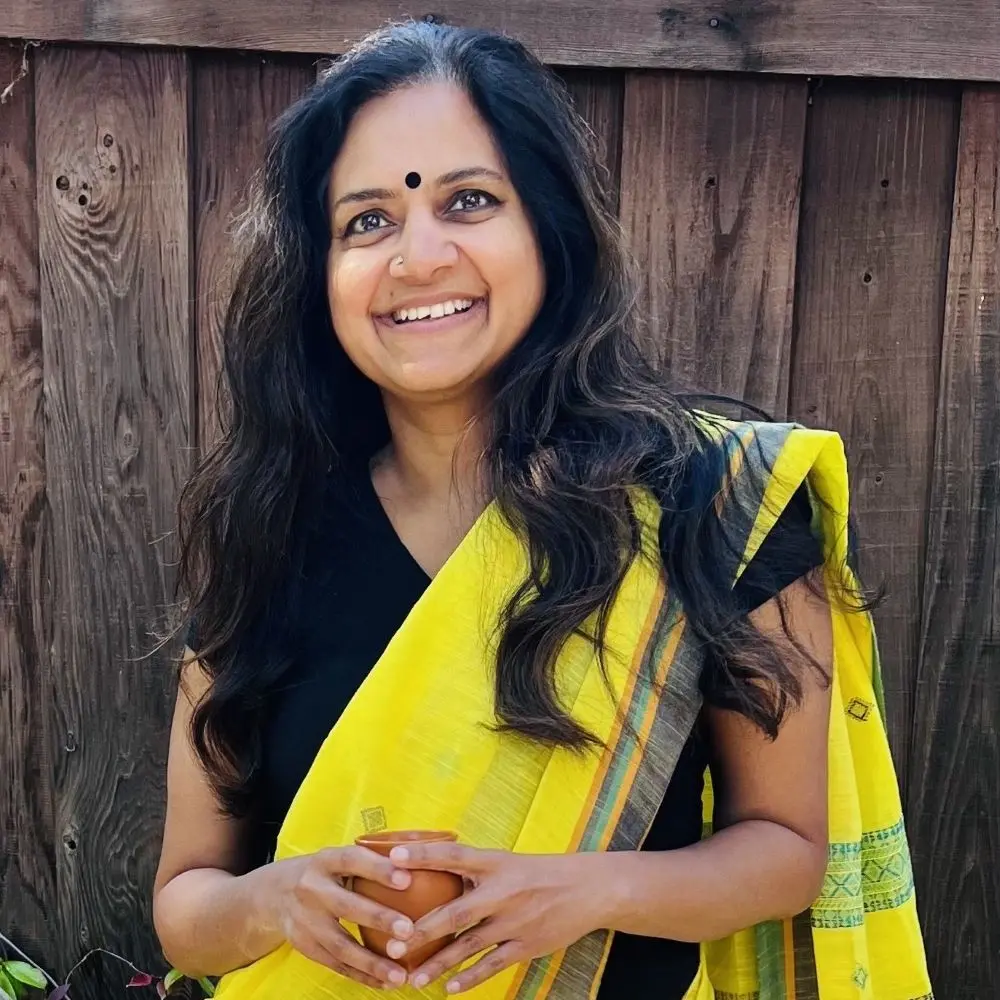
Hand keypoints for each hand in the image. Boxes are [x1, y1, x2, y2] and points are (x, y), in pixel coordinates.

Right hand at [274, 846, 416, 988]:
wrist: (276, 893)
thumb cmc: (327, 872)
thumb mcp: (340, 858)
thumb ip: (371, 861)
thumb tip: (421, 864)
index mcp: (325, 860)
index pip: (353, 861)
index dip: (379, 869)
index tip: (407, 879)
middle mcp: (312, 888)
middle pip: (346, 906)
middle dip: (379, 919)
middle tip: (409, 931)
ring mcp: (305, 920)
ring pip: (340, 945)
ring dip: (372, 962)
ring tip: (401, 974)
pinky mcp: (305, 946)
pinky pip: (336, 964)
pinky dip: (362, 975)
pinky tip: (384, 982)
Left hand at [386, 842, 605, 992]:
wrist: (589, 889)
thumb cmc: (540, 872)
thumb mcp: (507, 861)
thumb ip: (474, 870)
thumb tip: (430, 872)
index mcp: (496, 863)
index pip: (454, 855)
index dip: (424, 855)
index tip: (392, 859)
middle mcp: (503, 891)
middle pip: (456, 911)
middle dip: (423, 929)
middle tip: (393, 943)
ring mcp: (514, 921)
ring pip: (469, 945)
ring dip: (439, 963)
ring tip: (413, 978)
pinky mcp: (527, 946)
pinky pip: (493, 965)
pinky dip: (470, 978)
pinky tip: (450, 989)